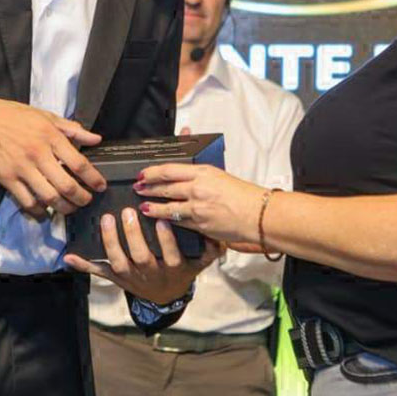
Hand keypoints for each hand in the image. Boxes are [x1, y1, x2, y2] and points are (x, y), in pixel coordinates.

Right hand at [0, 92, 104, 219]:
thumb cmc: (13, 116)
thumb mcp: (46, 116)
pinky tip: (45, 211)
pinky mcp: (7, 179)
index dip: (93, 178)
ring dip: (63, 208)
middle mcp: (38, 154)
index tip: (100, 185)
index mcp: (51, 137)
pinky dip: (38, 211)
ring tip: (69, 208)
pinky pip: (26, 201)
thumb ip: (72, 129)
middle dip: (81, 198)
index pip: (79, 163)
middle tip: (86, 200)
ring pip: (48, 197)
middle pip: (66, 185)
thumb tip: (95, 138)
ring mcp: (22, 168)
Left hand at [64, 208, 220, 304]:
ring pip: (119, 262)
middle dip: (133, 235)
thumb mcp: (199, 263)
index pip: (171, 255)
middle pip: (140, 257)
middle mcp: (151, 274)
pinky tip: (70, 255)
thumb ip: (210, 250)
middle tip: (127, 211)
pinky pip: (99, 273)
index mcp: (173, 269)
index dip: (167, 240)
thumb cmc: (182, 270)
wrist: (166, 297)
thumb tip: (220, 237)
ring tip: (107, 220)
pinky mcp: (117, 279)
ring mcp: (132, 277)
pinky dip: (84, 265)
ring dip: (110, 242)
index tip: (163, 220)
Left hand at [134, 164, 265, 244]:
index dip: (152, 172)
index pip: (169, 170)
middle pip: (164, 187)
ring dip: (153, 207)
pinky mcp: (200, 225)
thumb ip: (199, 173)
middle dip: (148, 188)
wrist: (258, 214)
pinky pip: (179, 222)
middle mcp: (198, 188)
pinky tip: (161, 221)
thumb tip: (182, 170)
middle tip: (138, 188)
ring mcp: (197, 208)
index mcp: (203, 172)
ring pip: (167, 207)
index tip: (143, 174)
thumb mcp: (220, 175)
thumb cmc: (243, 195)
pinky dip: (168, 221)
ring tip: (144, 207)